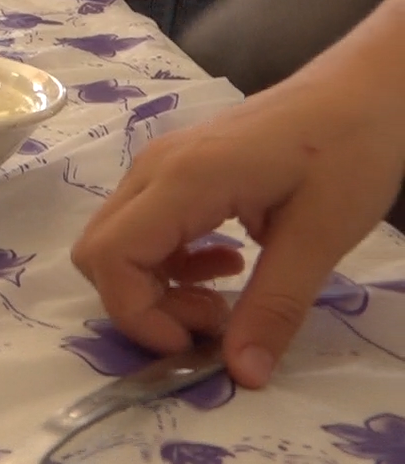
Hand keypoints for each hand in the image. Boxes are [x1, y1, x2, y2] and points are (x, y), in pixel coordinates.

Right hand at [70, 71, 404, 388]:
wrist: (365, 87)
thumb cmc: (348, 151)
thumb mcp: (321, 237)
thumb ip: (274, 307)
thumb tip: (242, 376)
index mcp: (183, 181)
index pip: (110, 257)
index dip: (136, 314)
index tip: (195, 343)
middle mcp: (154, 169)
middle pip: (99, 251)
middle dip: (142, 304)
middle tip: (213, 321)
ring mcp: (161, 164)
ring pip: (117, 240)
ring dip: (157, 286)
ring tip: (226, 299)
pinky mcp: (177, 168)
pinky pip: (142, 225)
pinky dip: (169, 262)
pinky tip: (228, 263)